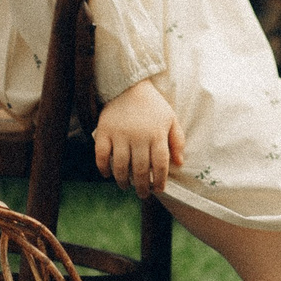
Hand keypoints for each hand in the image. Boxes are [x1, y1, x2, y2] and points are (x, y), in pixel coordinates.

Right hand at [93, 78, 183, 197]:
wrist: (128, 86)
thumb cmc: (152, 105)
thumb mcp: (171, 119)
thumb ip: (177, 141)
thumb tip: (179, 163)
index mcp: (157, 135)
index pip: (160, 165)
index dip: (160, 181)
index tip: (159, 190)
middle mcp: (139, 137)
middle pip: (140, 170)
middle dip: (142, 187)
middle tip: (143, 195)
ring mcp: (120, 135)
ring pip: (120, 166)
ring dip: (123, 181)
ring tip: (126, 187)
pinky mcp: (104, 132)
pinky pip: (101, 155)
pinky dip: (103, 168)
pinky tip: (107, 175)